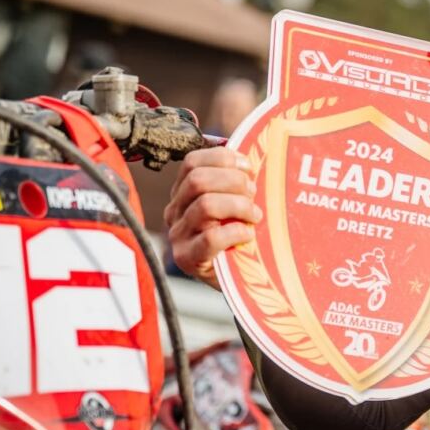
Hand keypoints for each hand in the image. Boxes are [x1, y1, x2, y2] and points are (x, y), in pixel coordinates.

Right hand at [164, 146, 262, 289]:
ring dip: (239, 206)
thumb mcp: (235, 202)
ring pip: (206, 205)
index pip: (192, 161)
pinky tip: (248, 235)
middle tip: (253, 194)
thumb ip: (237, 179)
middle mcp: (175, 211)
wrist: (237, 278)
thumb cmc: (238, 235)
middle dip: (234, 181)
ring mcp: (178, 235)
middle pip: (198, 180)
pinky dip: (236, 232)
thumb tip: (254, 151)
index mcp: (183, 191)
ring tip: (255, 215)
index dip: (223, 158)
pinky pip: (211, 238)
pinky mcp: (187, 259)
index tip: (248, 167)